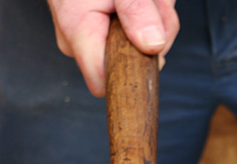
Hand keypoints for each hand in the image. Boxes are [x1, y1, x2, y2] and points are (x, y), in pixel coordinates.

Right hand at [47, 0, 178, 96]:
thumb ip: (136, 11)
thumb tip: (154, 47)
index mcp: (78, 32)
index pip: (104, 83)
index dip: (131, 73)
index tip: (151, 47)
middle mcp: (81, 42)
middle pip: (132, 64)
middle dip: (155, 34)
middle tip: (152, 2)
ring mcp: (94, 39)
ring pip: (144, 49)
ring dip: (158, 20)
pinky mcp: (106, 34)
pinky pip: (141, 37)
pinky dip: (153, 15)